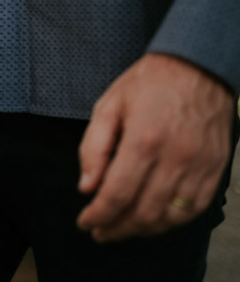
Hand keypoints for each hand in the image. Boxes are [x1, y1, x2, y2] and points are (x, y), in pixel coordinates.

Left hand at [77, 52, 235, 241]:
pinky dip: (171, 221)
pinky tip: (152, 220)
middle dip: (117, 228)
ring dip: (143, 230)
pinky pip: (195, 209)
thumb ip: (94, 148)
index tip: (85, 222)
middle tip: (99, 232)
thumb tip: (87, 186)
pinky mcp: (215, 168)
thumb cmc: (147, 84)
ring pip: (171, 217)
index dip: (98, 215)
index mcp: (144, 140)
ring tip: (121, 229)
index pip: (117, 194)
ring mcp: (200, 166)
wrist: (197, 67)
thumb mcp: (108, 106)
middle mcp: (175, 157)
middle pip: (144, 212)